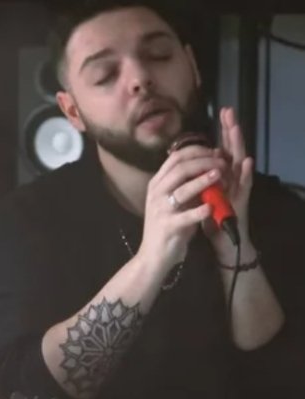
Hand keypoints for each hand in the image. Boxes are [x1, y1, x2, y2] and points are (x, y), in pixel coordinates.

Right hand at [138, 145, 228, 271]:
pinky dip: (200, 211)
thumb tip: (208, 165)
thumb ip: (186, 184)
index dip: (197, 151)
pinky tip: (212, 207)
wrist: (154, 255)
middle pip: (180, 168)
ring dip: (203, 180)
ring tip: (220, 176)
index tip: (215, 152)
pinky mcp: (168, 226)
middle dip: (204, 162)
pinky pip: (186, 216)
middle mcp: (156, 193)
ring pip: (182, 189)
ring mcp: (160, 209)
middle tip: (222, 163)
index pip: (175, 158)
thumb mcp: (174, 201)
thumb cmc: (169, 225)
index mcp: (157, 183)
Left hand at [202, 107, 254, 251]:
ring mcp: (238, 189)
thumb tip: (197, 158)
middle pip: (233, 149)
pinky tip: (247, 163)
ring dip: (238, 146)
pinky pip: (244, 187)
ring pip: (240, 164)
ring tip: (235, 129)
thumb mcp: (202, 191)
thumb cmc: (210, 216)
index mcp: (222, 175)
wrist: (222, 241)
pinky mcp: (241, 202)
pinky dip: (246, 175)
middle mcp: (233, 178)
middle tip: (229, 111)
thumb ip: (202, 175)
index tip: (223, 111)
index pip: (223, 147)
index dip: (224, 130)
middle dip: (231, 130)